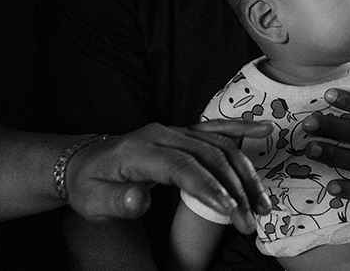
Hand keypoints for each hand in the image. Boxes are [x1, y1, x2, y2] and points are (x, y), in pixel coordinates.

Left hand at [64, 121, 272, 233]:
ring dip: (245, 174)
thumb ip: (117, 201)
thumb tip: (140, 200)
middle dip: (236, 189)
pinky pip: (217, 129)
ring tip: (262, 204)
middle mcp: (162, 134)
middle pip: (210, 156)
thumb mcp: (93, 201)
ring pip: (220, 146)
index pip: (182, 166)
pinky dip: (242, 130)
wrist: (84, 161)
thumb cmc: (90, 185)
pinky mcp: (185, 132)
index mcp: (140, 150)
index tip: (230, 210)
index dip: (209, 187)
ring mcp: (176, 130)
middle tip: (251, 220)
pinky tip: (265, 131)